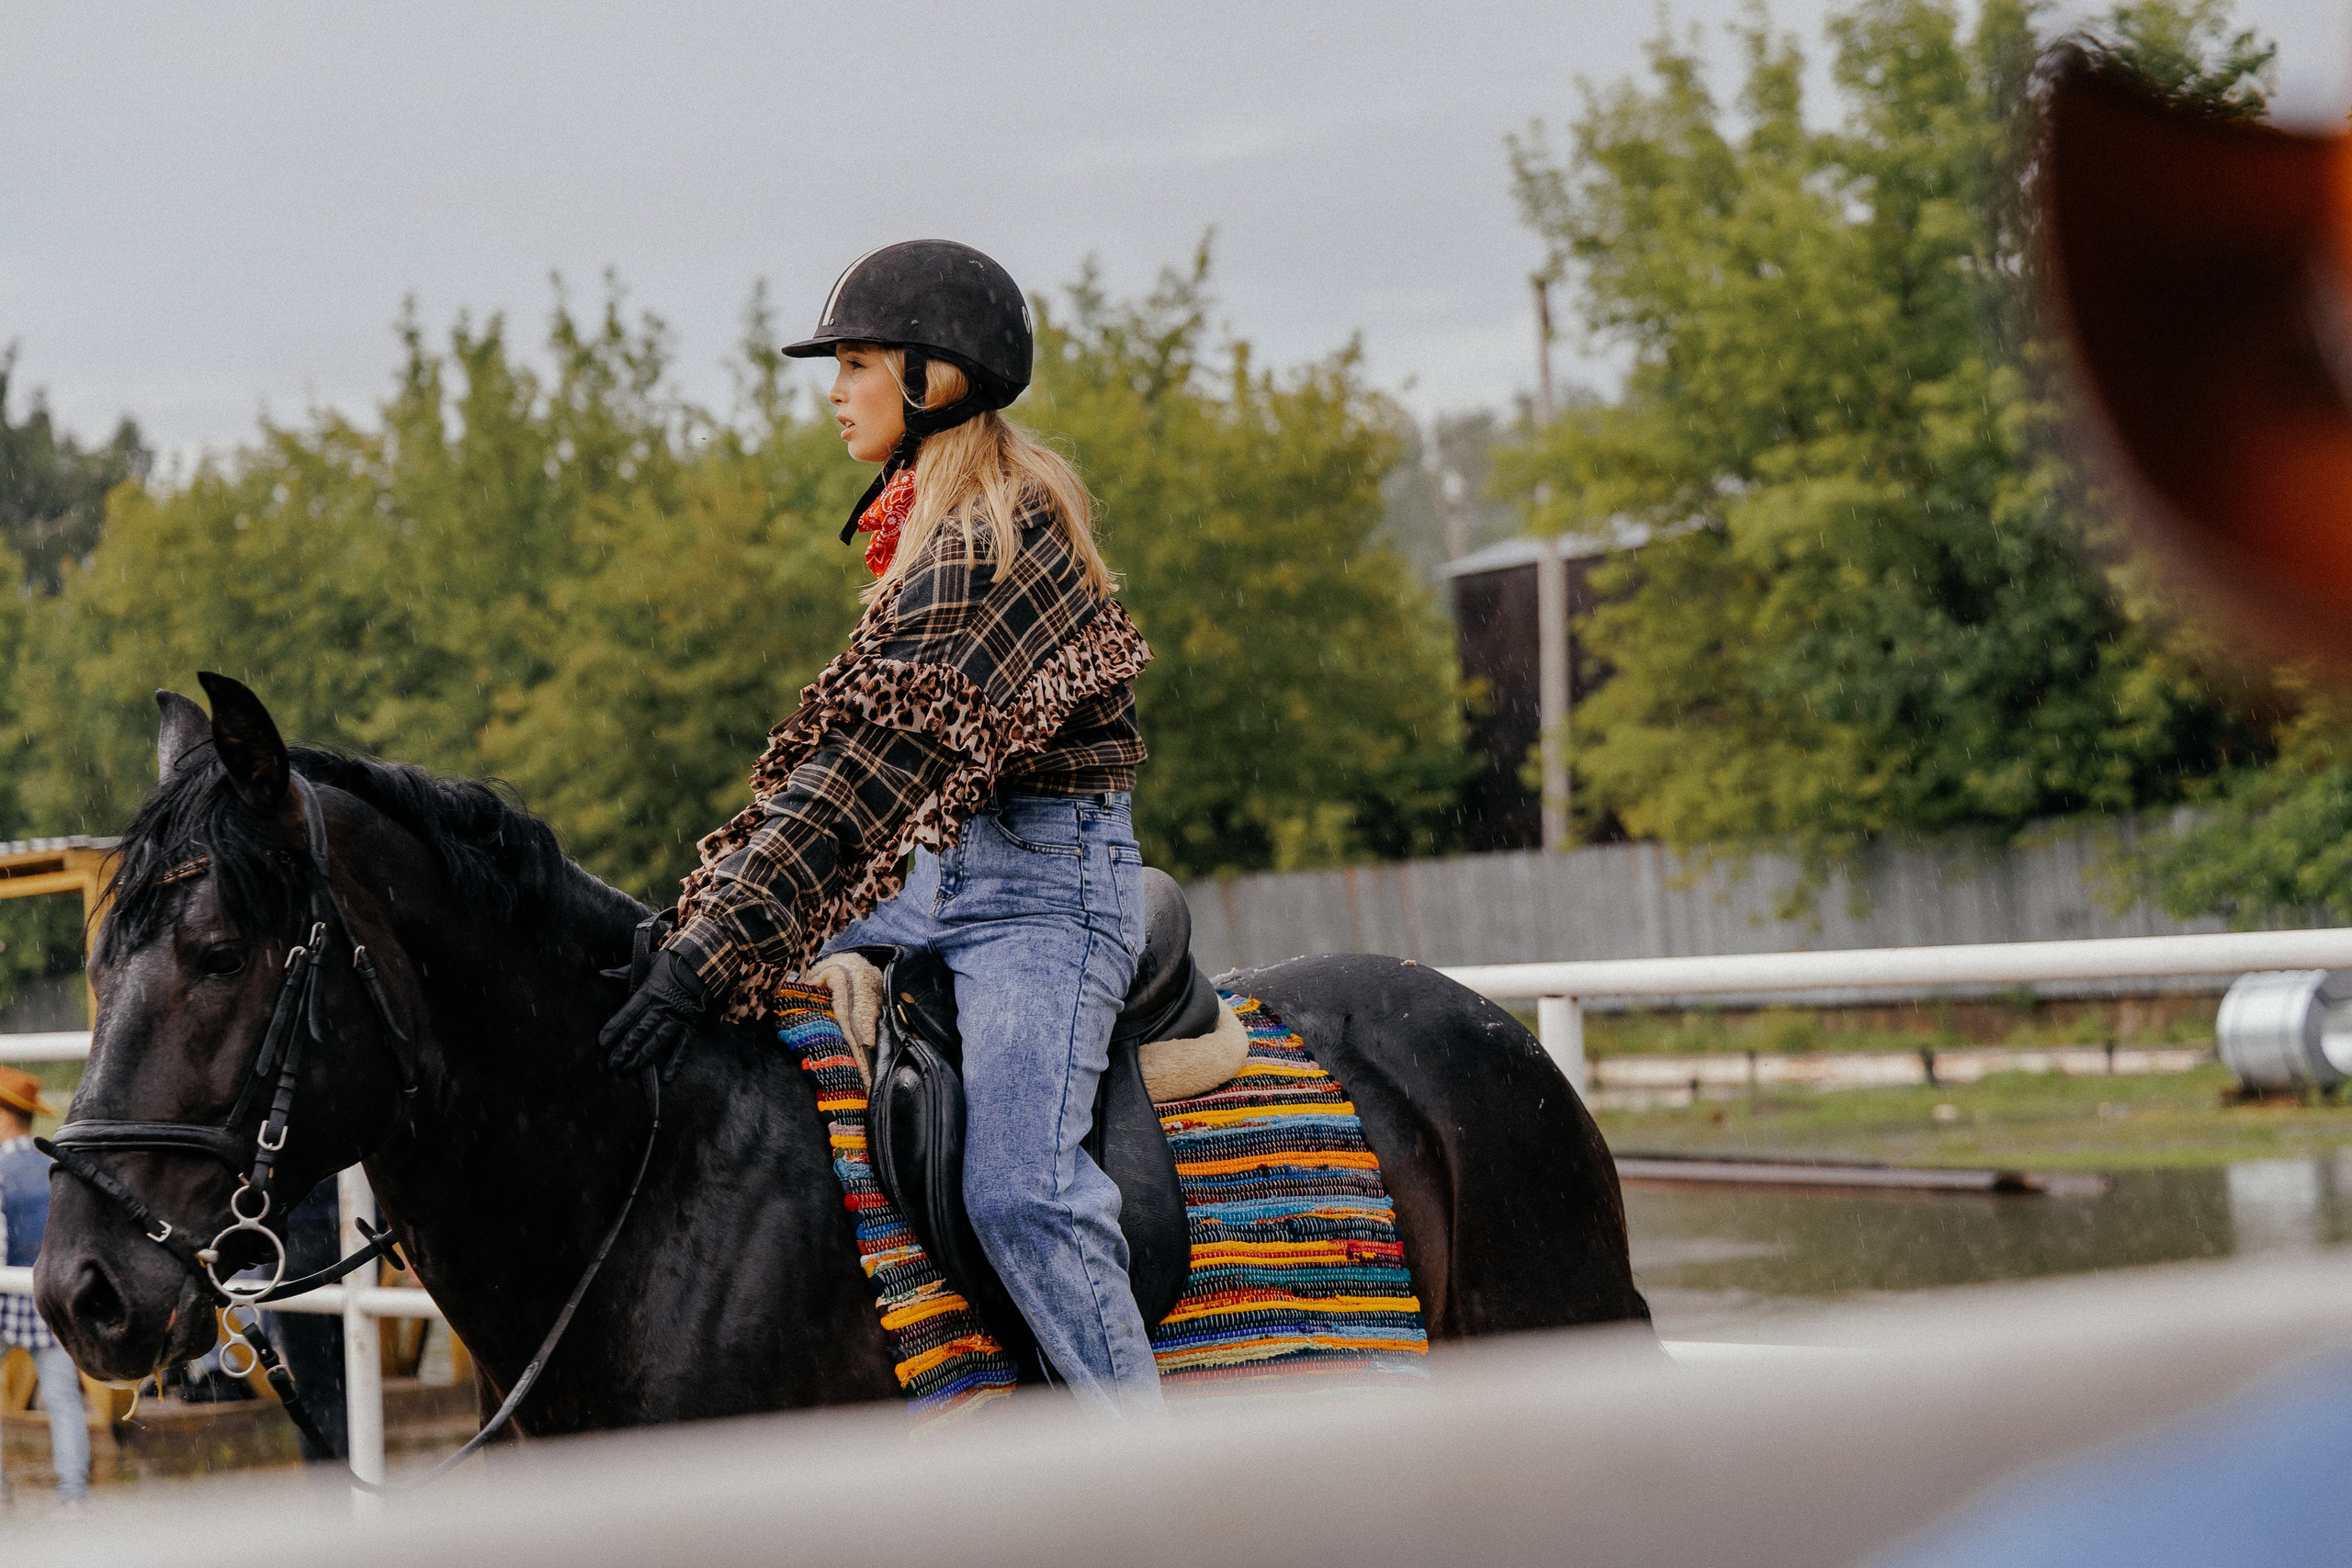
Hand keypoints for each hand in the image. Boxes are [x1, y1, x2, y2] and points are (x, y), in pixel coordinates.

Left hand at [600, 949, 709, 1077]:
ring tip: (628, 1070)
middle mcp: (662, 1007)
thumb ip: (624, 973)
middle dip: (624, 1049)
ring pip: (657, 1041)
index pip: (627, 1013)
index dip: (614, 1028)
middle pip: (640, 1031)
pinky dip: (676, 1063)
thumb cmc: (671, 964)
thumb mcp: (647, 963)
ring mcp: (678, 1018)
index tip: (602, 1043)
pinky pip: (683, 1047)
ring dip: (642, 1057)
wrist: (704, 963)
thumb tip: (602, 975)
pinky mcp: (691, 1025)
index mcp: (649, 991)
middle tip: (612, 1064)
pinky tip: (666, 1077)